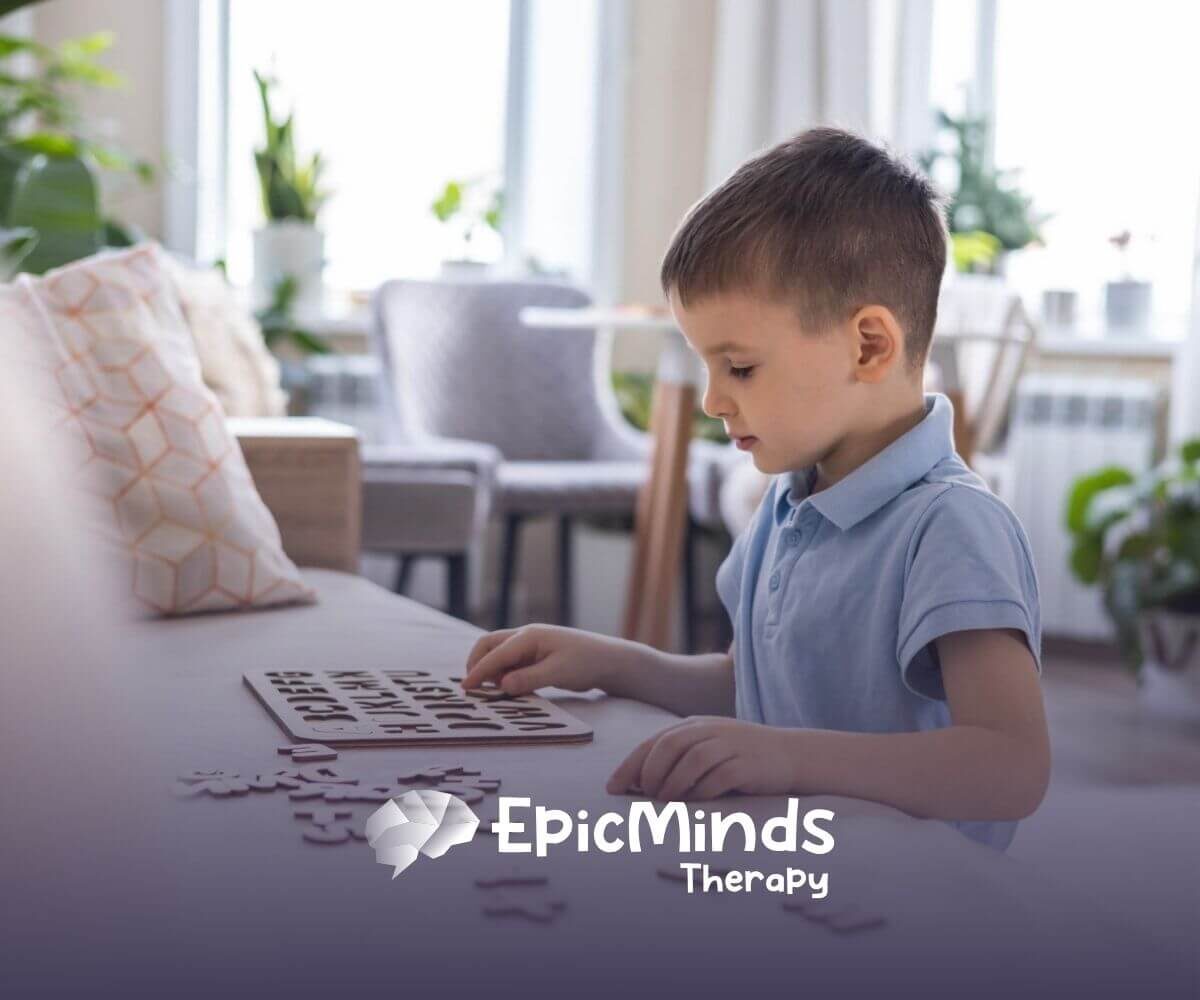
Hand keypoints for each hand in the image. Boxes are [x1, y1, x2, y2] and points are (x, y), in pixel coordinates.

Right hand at [461, 624, 651, 696]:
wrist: (609, 660)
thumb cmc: (586, 663)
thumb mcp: (557, 673)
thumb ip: (528, 679)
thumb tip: (501, 686)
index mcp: (530, 636)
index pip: (496, 653)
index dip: (478, 671)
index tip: (465, 688)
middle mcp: (526, 636)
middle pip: (489, 645)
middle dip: (477, 664)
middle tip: (473, 688)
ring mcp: (530, 645)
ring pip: (498, 654)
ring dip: (489, 670)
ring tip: (489, 692)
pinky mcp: (535, 655)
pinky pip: (510, 662)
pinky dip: (502, 673)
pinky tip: (505, 689)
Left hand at [607, 717, 798, 800]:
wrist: (791, 755)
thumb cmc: (741, 757)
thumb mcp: (708, 748)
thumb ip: (678, 759)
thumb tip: (640, 786)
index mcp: (695, 726)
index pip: (654, 742)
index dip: (630, 765)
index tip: (612, 788)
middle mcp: (711, 731)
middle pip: (669, 746)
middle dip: (649, 773)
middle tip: (642, 796)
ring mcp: (730, 746)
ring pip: (692, 760)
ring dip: (672, 784)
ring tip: (664, 803)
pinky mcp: (747, 766)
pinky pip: (718, 777)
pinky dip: (701, 792)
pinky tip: (694, 803)